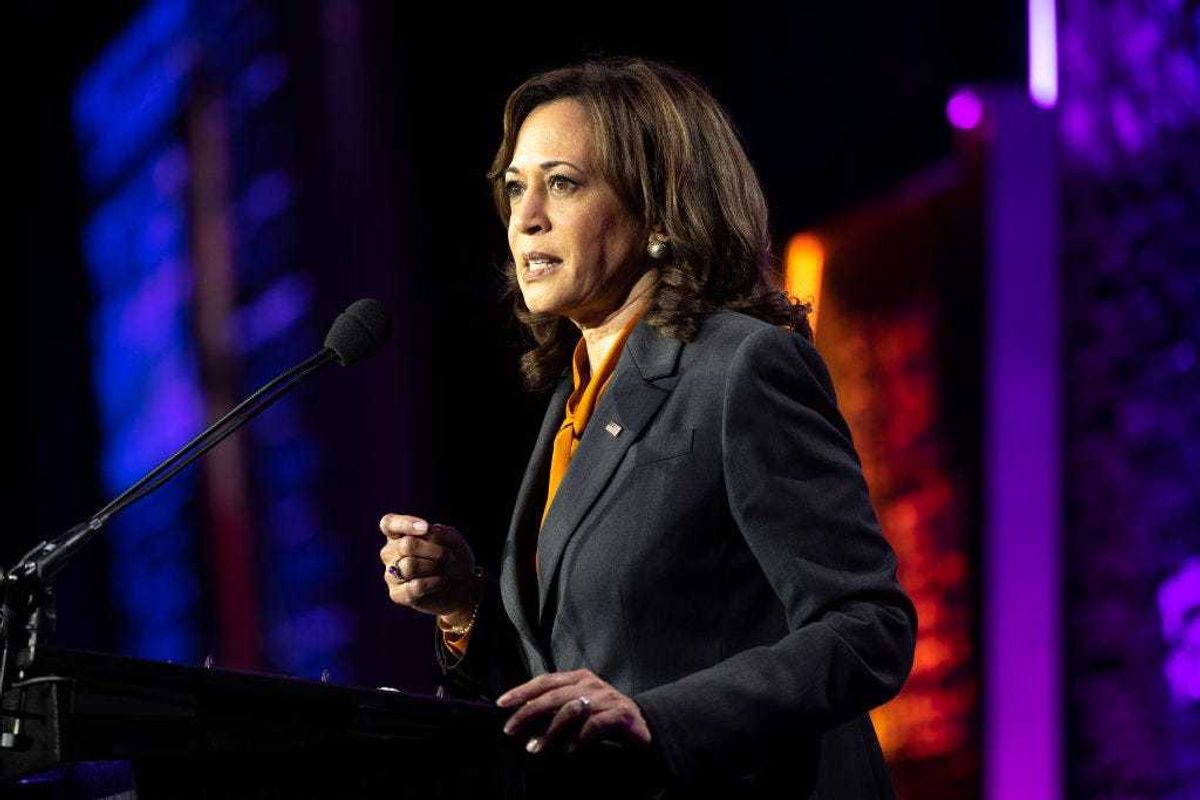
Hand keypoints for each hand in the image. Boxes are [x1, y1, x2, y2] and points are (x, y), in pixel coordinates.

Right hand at [378, 514, 479, 620]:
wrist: (462, 586)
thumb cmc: (454, 558)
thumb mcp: (453, 540)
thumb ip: (439, 533)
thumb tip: (426, 532)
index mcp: (399, 534)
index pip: (389, 523)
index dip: (405, 524)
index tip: (425, 528)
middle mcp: (390, 552)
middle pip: (407, 545)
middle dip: (435, 550)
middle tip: (448, 556)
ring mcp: (391, 574)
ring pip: (409, 566)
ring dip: (435, 566)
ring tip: (443, 569)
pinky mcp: (397, 594)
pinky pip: (415, 586)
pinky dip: (434, 582)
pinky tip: (440, 581)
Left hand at [496, 668, 651, 755]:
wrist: (642, 726)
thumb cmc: (603, 717)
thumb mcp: (577, 708)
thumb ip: (556, 708)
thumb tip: (523, 717)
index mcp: (578, 678)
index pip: (545, 680)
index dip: (522, 691)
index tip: (502, 704)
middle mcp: (590, 684)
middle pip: (553, 695)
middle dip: (528, 713)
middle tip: (510, 730)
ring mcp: (606, 697)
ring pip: (571, 710)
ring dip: (550, 731)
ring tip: (535, 748)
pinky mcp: (620, 713)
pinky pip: (594, 725)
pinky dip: (579, 738)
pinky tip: (569, 751)